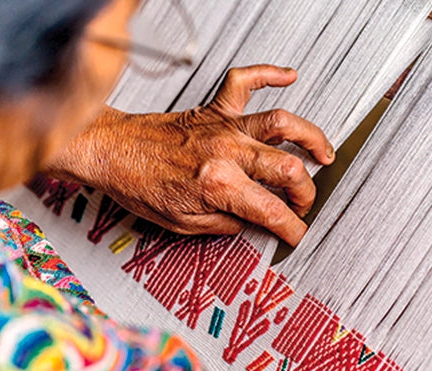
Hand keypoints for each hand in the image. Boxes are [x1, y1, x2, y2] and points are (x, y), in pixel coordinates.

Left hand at [44, 65, 334, 245]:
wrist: (108, 151)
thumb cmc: (137, 185)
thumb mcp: (183, 223)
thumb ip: (227, 224)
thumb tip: (254, 224)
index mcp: (218, 185)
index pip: (272, 211)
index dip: (292, 229)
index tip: (297, 235)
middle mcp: (226, 152)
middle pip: (288, 169)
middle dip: (306, 193)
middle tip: (304, 203)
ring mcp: (223, 127)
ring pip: (281, 124)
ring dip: (310, 138)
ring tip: (323, 153)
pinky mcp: (213, 109)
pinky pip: (245, 82)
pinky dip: (269, 74)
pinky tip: (289, 76)